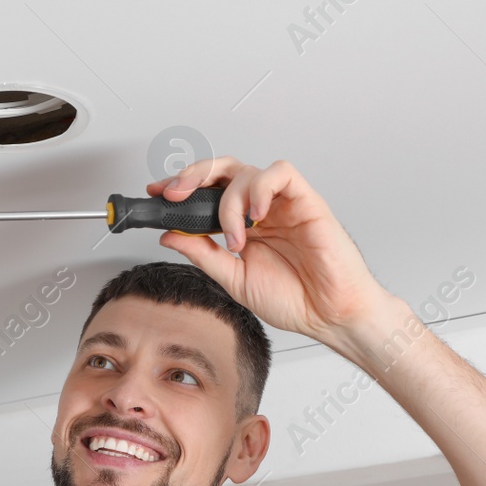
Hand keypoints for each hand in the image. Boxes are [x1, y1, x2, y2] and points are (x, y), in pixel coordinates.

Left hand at [149, 159, 390, 342]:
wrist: (329, 315)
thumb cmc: (293, 299)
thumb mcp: (234, 279)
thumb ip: (203, 254)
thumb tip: (169, 235)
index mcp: (242, 225)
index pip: (207, 192)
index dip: (181, 186)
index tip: (156, 194)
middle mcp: (260, 209)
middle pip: (222, 170)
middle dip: (192, 175)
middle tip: (174, 194)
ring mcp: (282, 204)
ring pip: (246, 171)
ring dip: (230, 202)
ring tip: (236, 238)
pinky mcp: (306, 201)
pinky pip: (281, 173)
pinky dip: (260, 188)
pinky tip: (256, 215)